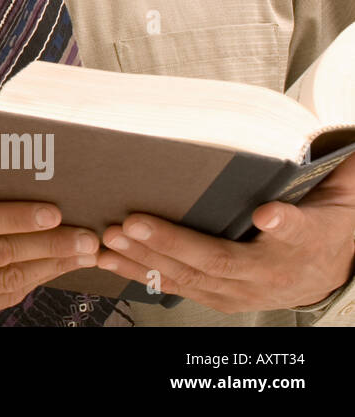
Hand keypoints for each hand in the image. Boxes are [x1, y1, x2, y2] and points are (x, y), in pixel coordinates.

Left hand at [96, 153, 354, 312]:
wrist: (330, 270)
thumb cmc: (319, 225)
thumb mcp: (330, 198)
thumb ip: (321, 177)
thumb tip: (324, 141)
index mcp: (304, 241)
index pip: (297, 232)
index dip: (282, 223)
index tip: (269, 212)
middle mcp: (270, 273)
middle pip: (221, 260)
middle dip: (172, 243)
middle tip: (132, 222)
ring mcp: (243, 292)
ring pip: (191, 279)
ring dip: (145, 259)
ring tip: (110, 240)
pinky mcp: (221, 298)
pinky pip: (178, 288)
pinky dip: (141, 274)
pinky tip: (110, 261)